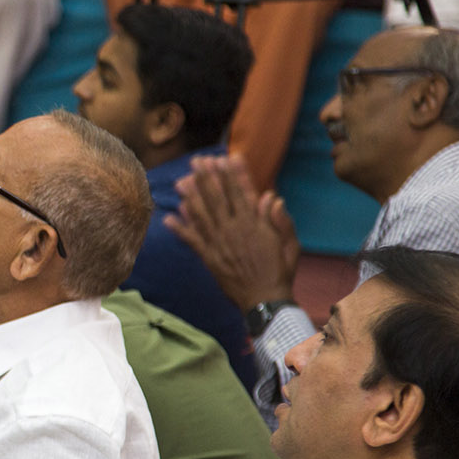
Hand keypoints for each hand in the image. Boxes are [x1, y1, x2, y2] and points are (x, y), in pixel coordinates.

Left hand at [166, 154, 298, 310]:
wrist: (265, 300)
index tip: (226, 157)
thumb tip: (271, 197)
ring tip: (181, 180)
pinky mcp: (209, 258)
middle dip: (207, 177)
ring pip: (202, 215)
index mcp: (254, 224)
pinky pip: (192, 240)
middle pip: (218, 198)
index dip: (233, 174)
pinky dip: (180, 229)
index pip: (241, 193)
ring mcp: (219, 244)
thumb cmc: (280, 271)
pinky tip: (168, 217)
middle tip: (198, 160)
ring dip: (191, 196)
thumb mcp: (289, 244)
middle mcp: (234, 230)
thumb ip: (281, 220)